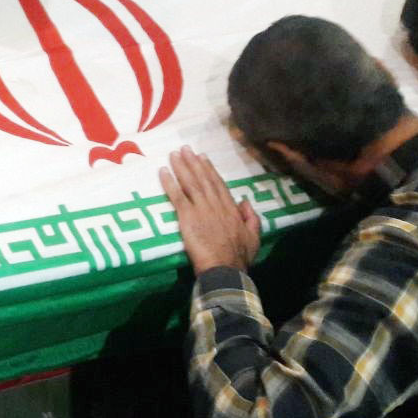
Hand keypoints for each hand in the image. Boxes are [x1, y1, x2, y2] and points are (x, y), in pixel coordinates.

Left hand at [159, 146, 260, 274]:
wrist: (225, 268)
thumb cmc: (239, 257)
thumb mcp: (254, 237)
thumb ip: (251, 218)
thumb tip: (245, 201)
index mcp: (231, 210)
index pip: (218, 185)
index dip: (209, 171)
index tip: (203, 158)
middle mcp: (216, 205)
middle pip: (203, 180)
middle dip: (194, 163)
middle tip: (185, 149)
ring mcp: (201, 209)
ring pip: (190, 183)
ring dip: (181, 167)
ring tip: (174, 154)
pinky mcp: (187, 217)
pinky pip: (177, 196)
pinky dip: (169, 183)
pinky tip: (163, 172)